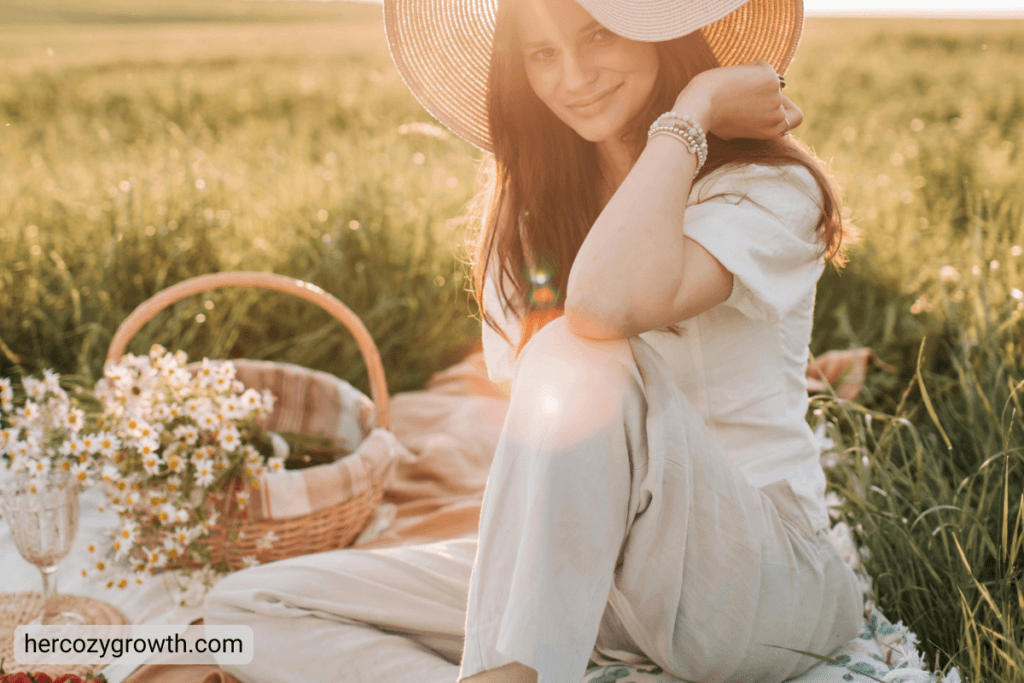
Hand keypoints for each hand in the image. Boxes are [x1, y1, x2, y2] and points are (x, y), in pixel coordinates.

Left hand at [673, 60, 802, 140]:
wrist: (702, 104)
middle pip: (781, 98)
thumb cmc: (712, 119)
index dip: (785, 109)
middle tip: (743, 93)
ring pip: (769, 80)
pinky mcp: (770, 78)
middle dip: (764, 94)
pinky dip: (748, 68)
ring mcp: (776, 96)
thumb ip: (753, 123)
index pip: (795, 118)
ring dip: (753, 80)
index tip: (771, 105)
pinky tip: (733, 77)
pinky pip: (761, 66)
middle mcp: (778, 115)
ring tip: (732, 88)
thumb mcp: (734, 131)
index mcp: (772, 131)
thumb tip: (757, 108)